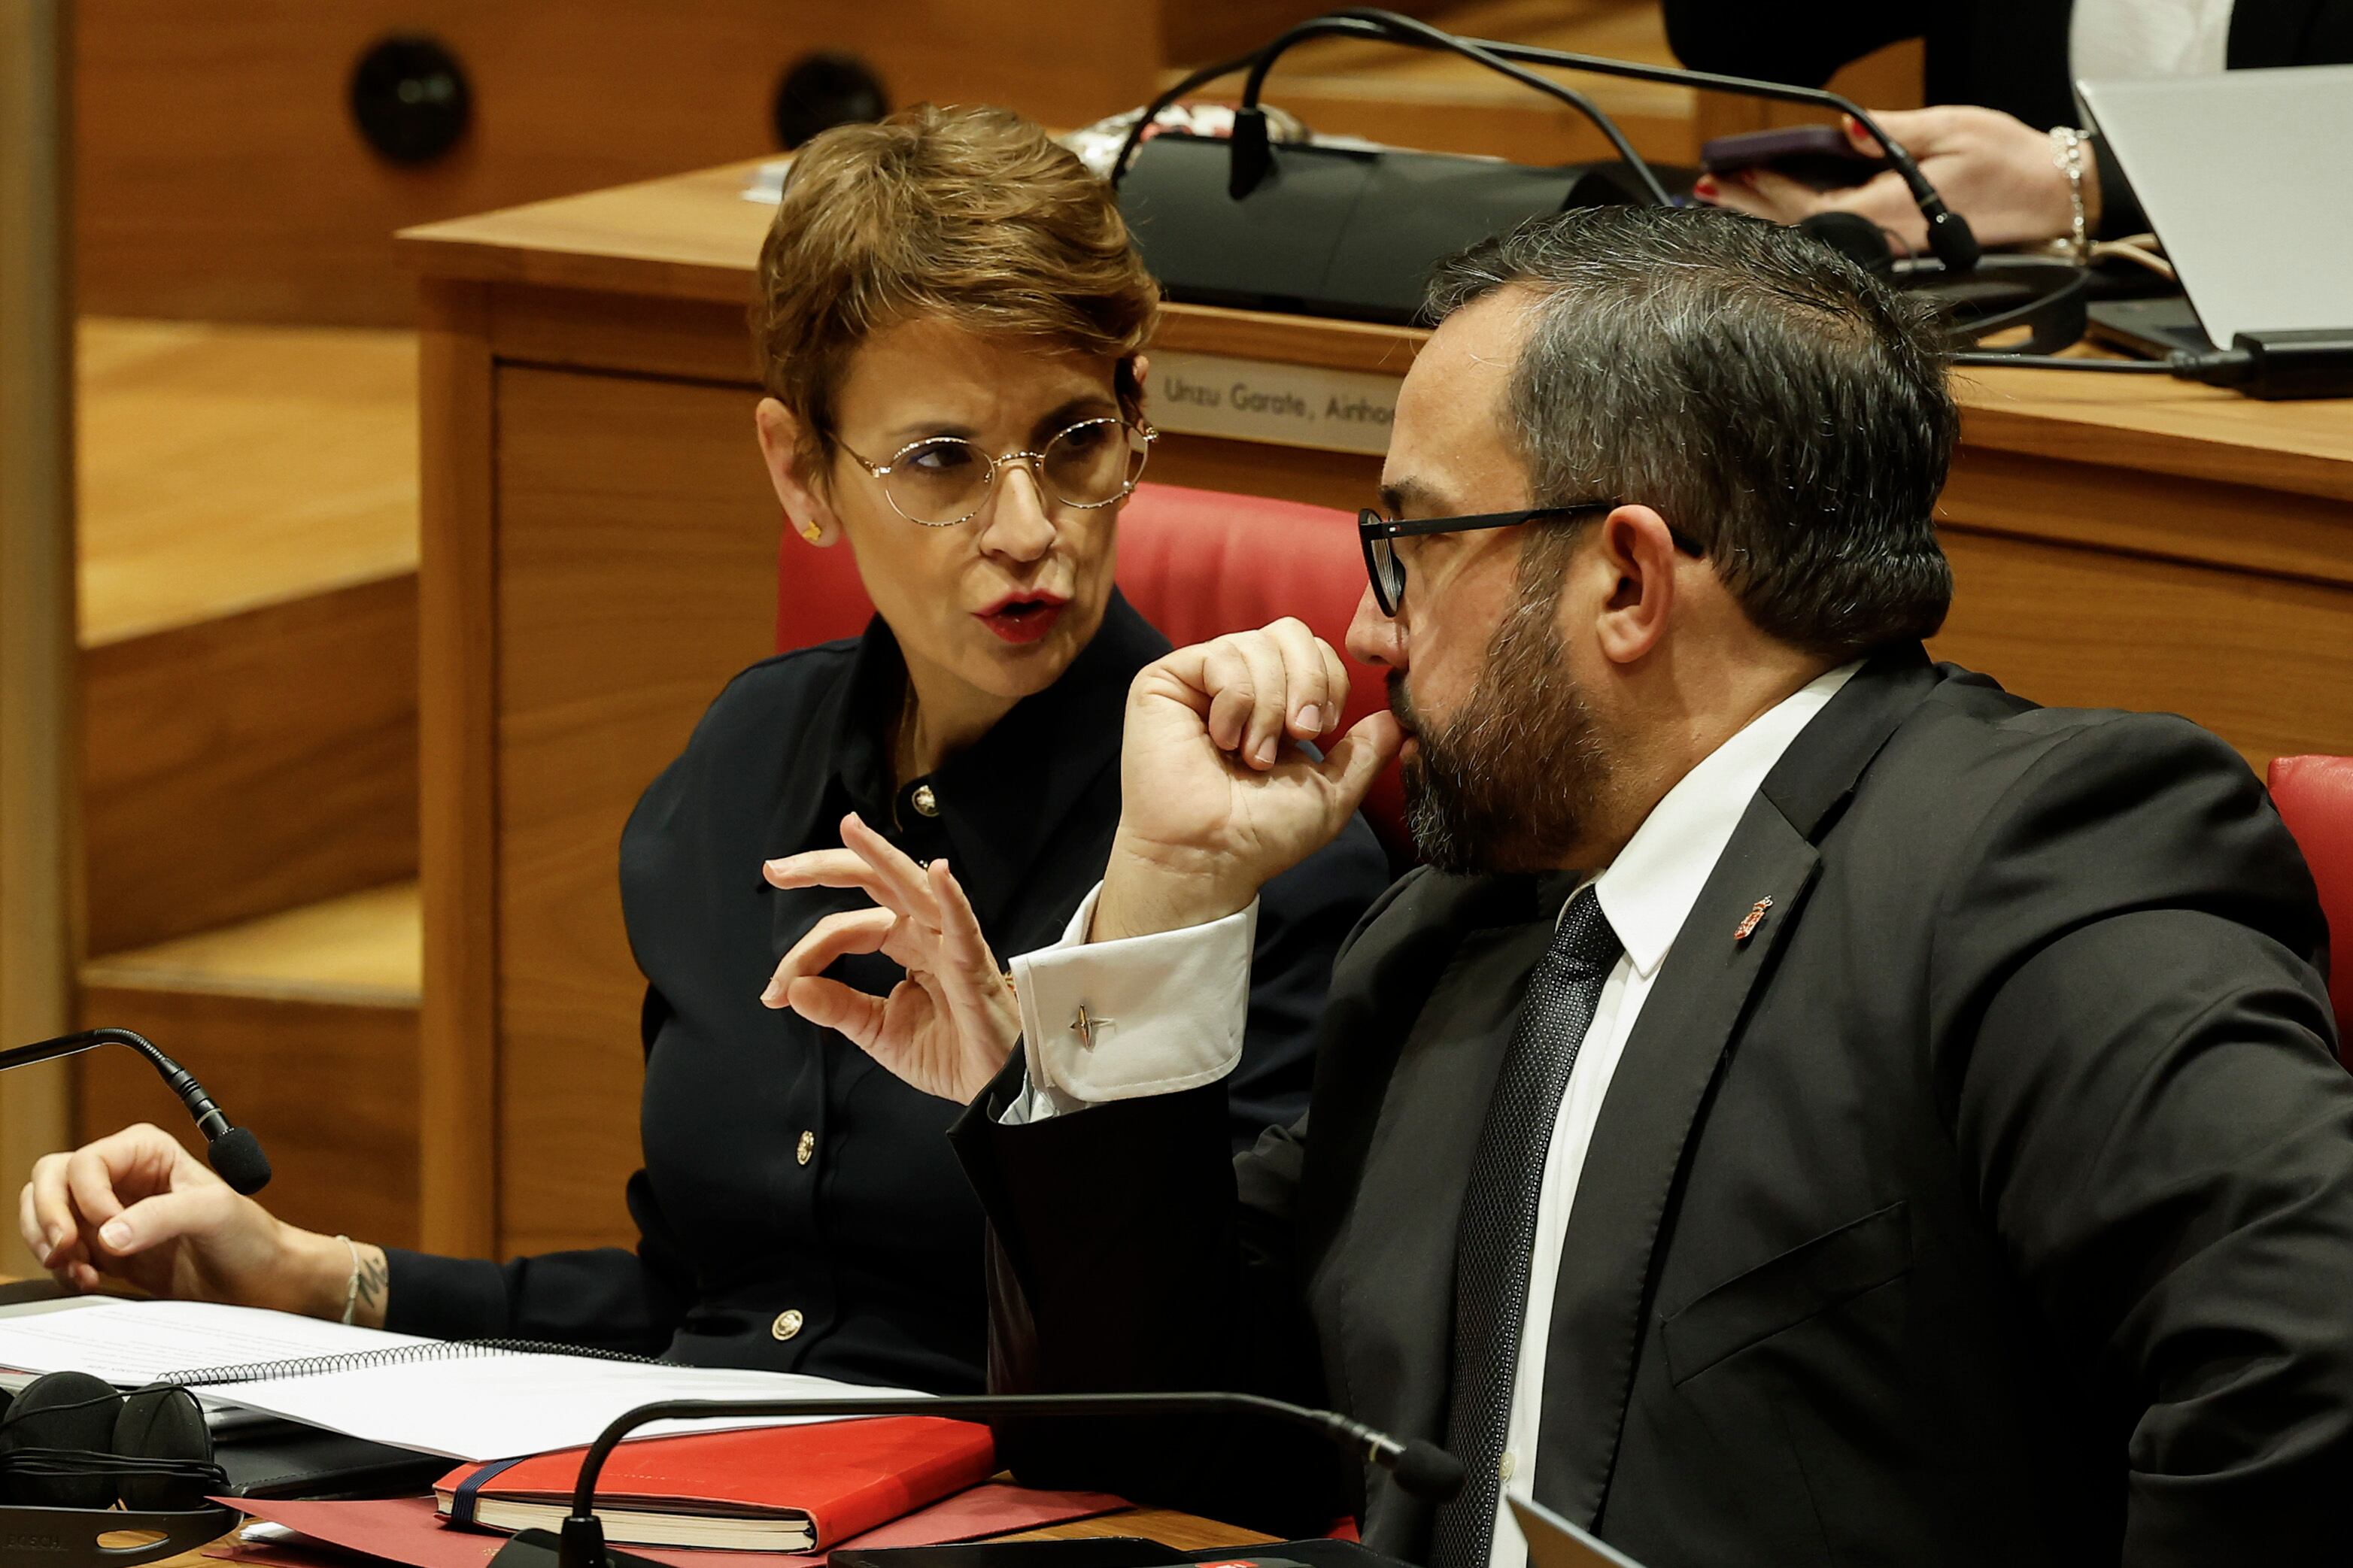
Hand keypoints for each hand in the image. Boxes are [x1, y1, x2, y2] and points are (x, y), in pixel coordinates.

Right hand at [18, 1123, 364, 1318]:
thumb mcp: (214, 1212)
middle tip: (66, 1249)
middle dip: (48, 1215)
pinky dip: (61, 1266)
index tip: (110, 1225)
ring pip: (45, 1214)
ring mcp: (110, 1214)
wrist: (261, 1282)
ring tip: (81, 1270)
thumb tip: (107, 1234)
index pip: (85, 1163)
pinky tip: (88, 1279)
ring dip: (50, 1243)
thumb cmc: (249, 1236)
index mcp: (147, 1151)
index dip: (87, 1196)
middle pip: (51, 1180)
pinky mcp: (107, 1251)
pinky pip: (60, 1250)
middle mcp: (122, 1177)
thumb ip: (161, 1217)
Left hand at [763, 813, 1022, 1103]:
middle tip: (776, 870)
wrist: (993, 1087)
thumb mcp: (876, 1031)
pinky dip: (951, 898)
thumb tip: (791, 990)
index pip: (844, 929)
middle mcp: (923, 932)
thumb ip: (838, 1007)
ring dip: (881, 856)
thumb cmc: (948, 1054)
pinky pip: (962, 925)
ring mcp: (949, 942)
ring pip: (912, 887)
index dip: (803, 953)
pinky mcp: (973, 963)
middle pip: (873, 883)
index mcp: (901, 943)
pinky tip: (938, 871)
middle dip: (824, 869)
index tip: (772, 991)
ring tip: (849, 828)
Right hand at [1095, 619, 1399, 941]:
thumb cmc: (1263, 833)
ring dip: (1268, 706)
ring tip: (1252, 756)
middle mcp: (1238, 682)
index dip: (1330, 680)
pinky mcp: (1165, 680)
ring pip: (1258, 645)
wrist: (1211, 856)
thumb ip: (1365, 751)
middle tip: (1300, 734)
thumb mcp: (1331, 791)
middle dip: (1308, 683)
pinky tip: (1222, 741)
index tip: (1321, 733)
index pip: (1314, 650)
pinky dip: (1235, 702)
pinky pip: (1221, 657)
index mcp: (1274, 702)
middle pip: (1290, 632)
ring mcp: (1201, 679)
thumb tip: (1398, 719)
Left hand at [1697, 107, 2082, 251]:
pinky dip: (1801, 223)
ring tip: (1727, 199)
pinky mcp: (1899, 248)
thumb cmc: (2010, 162)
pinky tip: (1777, 213)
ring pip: (1816, 236)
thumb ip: (1891, 134)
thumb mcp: (1951, 129)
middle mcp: (1886, 238)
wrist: (2056, 198)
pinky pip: (1839, 238)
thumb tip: (1845, 132)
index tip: (1729, 174)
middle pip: (1801, 229)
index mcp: (1893, 211)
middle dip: (1750, 208)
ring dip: (1770, 217)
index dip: (1765, 192)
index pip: (1810, 207)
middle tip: (1704, 189)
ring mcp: (1891, 248)